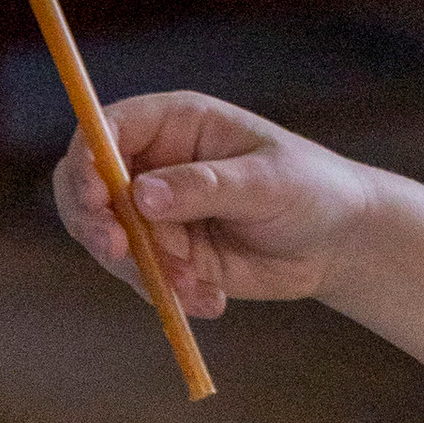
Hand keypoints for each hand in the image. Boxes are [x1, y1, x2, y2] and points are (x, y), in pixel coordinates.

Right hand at [52, 92, 374, 318]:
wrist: (337, 243)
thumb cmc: (310, 188)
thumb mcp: (265, 182)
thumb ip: (205, 186)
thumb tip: (141, 194)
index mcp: (174, 123)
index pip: (106, 130)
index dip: (87, 160)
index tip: (95, 199)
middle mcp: (154, 164)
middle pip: (86, 186)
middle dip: (94, 223)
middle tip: (119, 253)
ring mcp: (155, 213)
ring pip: (110, 240)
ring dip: (144, 268)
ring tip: (198, 284)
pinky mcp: (166, 255)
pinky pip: (142, 277)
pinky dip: (168, 293)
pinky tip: (212, 299)